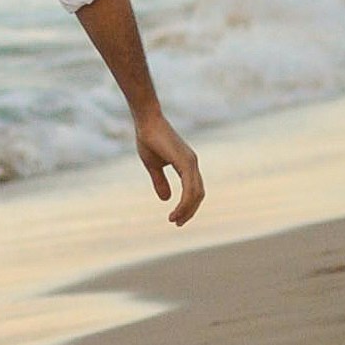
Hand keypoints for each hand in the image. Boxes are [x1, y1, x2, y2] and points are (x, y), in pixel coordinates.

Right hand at [135, 106, 202, 225]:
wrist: (146, 121)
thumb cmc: (148, 138)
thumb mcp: (153, 165)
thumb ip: (160, 182)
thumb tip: (166, 199)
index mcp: (186, 164)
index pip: (194, 190)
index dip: (187, 205)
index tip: (176, 218)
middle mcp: (192, 164)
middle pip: (198, 194)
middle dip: (190, 211)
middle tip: (177, 223)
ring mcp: (191, 162)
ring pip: (196, 194)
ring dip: (187, 210)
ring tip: (175, 220)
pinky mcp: (186, 162)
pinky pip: (190, 188)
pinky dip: (184, 202)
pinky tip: (175, 211)